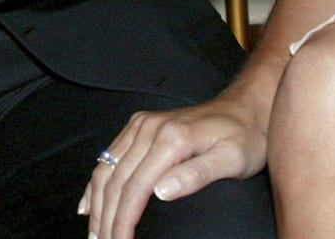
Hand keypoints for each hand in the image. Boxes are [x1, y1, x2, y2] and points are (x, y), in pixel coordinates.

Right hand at [79, 98, 266, 238]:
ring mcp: (141, 125)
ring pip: (106, 169)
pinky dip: (96, 182)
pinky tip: (88, 204)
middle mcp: (149, 128)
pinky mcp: (139, 126)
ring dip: (97, 205)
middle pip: (115, 181)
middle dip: (106, 219)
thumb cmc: (244, 136)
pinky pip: (109, 155)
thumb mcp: (232, 159)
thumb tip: (161, 192)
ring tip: (95, 234)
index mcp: (170, 139)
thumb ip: (196, 175)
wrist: (246, 107)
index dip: (124, 221)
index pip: (135, 188)